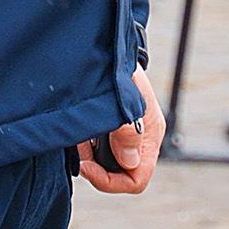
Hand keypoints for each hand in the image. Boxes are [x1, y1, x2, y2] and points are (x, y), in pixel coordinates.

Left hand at [77, 68, 163, 193]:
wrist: (108, 47)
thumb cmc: (117, 68)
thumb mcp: (123, 98)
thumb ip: (127, 131)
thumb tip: (130, 162)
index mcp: (150, 135)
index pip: (138, 178)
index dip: (111, 180)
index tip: (86, 164)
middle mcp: (141, 138)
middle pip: (123, 174)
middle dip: (98, 168)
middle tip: (79, 149)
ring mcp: (128, 134)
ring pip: (110, 164)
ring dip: (90, 157)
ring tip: (77, 137)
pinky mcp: (114, 128)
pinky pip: (101, 152)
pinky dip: (86, 147)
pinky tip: (78, 131)